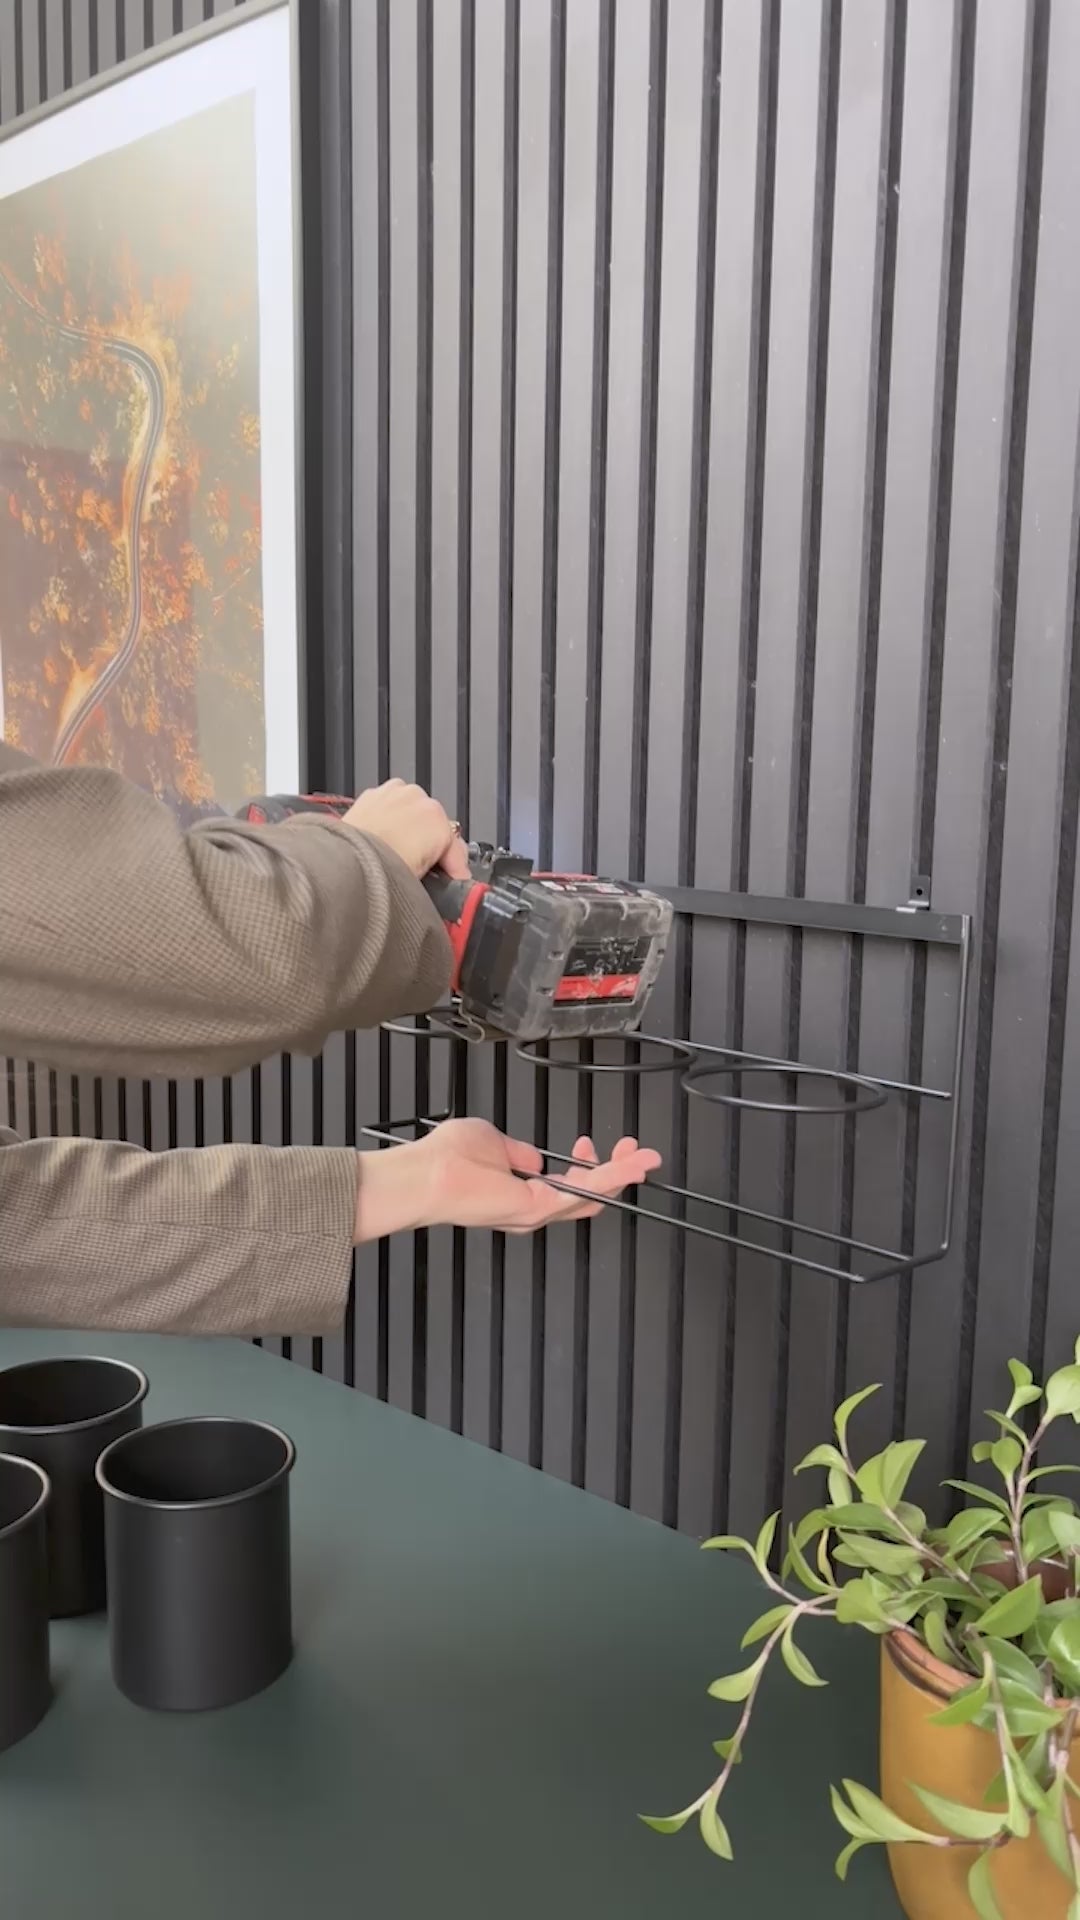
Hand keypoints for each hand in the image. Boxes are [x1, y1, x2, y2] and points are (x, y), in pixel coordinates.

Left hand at [343, 778, 469, 879]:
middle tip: (419, 870)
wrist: (342, 866)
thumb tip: (448, 879)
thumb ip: (445, 875)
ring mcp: (394, 793)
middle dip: (429, 846)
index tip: (451, 880)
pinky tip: (381, 842)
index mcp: (436, 818)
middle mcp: (417, 798)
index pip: (455, 848)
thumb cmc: (378, 871)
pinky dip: (389, 821)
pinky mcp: (372, 794)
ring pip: (412, 812)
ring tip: (396, 855)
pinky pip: (389, 808)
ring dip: (409, 830)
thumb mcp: (425, 883)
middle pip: (434, 826)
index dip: (454, 870)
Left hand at [354, 1118, 660, 1242]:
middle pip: (588, 1195)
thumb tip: (534, 1157)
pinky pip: (584, 1191)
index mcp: (521, 1193)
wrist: (428, 1174)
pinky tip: (631, 1165)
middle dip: (616, 1171)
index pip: (566, 1185)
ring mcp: (536, 1210)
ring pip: (593, 1195)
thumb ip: (517, 1152)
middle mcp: (532, 1207)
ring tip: (647, 1159)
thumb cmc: (447, 1158)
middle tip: (638, 1152)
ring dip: (622, 1174)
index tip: (590, 1141)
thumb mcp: (492, 1143)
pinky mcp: (539, 1207)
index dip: (587, 1165)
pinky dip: (612, 1176)